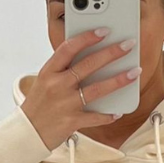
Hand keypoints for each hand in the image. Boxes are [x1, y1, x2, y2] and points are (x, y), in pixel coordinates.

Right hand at [21, 27, 139, 148]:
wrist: (28, 132)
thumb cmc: (39, 104)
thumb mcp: (45, 80)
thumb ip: (63, 68)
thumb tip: (91, 55)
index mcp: (49, 71)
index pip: (69, 48)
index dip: (87, 37)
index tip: (104, 30)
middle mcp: (57, 85)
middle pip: (88, 65)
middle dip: (111, 53)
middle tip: (128, 45)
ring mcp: (65, 104)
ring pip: (97, 89)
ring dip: (119, 80)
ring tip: (135, 72)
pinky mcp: (71, 121)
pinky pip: (95, 117)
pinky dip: (108, 115)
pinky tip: (118, 111)